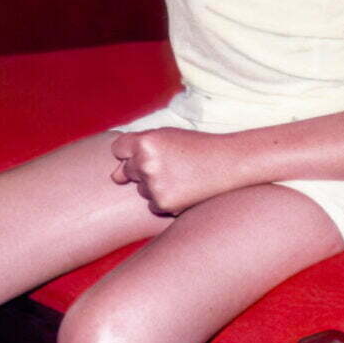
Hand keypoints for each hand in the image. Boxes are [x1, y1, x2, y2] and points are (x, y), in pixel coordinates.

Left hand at [110, 128, 232, 215]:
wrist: (229, 163)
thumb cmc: (197, 147)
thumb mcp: (167, 137)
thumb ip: (138, 149)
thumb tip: (114, 177)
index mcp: (145, 141)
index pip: (118, 149)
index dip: (131, 151)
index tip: (148, 152)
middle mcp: (145, 162)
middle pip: (128, 170)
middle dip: (144, 168)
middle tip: (172, 163)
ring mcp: (153, 185)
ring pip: (140, 189)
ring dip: (155, 185)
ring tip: (181, 175)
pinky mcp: (163, 203)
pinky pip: (152, 205)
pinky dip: (165, 200)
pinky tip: (184, 189)